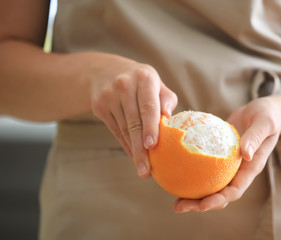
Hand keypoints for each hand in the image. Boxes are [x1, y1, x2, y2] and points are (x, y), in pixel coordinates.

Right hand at [90, 54, 177, 178]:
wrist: (106, 71)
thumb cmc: (141, 82)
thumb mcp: (155, 84)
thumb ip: (166, 99)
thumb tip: (168, 117)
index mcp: (144, 77)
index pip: (148, 106)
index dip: (150, 126)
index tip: (152, 145)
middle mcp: (124, 85)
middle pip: (134, 122)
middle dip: (140, 149)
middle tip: (146, 170)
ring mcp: (108, 95)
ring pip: (124, 129)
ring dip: (133, 151)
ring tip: (142, 169)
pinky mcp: (99, 106)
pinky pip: (115, 130)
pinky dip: (125, 144)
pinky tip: (133, 156)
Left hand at [173, 97, 280, 211]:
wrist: (263, 111)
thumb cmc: (267, 116)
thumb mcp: (265, 123)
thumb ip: (256, 137)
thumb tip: (246, 154)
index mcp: (249, 169)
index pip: (234, 191)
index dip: (219, 200)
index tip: (203, 205)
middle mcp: (237, 171)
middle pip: (217, 194)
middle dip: (199, 204)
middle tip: (178, 206)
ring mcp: (226, 165)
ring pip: (208, 184)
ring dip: (191, 194)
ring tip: (172, 198)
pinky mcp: (217, 156)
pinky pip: (202, 166)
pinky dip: (189, 171)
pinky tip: (173, 167)